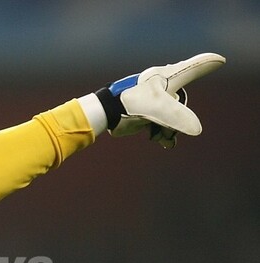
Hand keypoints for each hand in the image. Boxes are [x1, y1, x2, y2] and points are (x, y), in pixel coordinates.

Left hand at [95, 53, 225, 148]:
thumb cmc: (130, 104)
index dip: (207, 63)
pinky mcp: (147, 111)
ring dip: (169, 128)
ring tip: (159, 135)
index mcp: (167, 77)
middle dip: (178, 117)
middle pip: (183, 101)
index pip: (193, 68)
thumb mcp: (158, 110)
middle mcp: (162, 86)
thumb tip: (196, 130)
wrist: (106, 113)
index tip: (219, 60)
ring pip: (173, 115)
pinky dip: (162, 133)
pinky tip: (160, 140)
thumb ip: (178, 118)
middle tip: (165, 123)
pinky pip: (162, 123)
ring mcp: (155, 99)